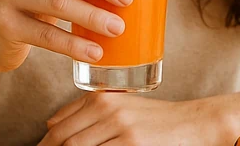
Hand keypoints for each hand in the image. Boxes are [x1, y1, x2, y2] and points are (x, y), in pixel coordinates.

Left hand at [38, 93, 232, 145]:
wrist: (195, 122)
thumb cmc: (157, 119)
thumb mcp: (122, 106)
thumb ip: (87, 110)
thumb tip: (50, 123)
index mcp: (101, 99)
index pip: (59, 127)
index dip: (45, 145)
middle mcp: (107, 109)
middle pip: (64, 140)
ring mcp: (119, 127)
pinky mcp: (132, 143)